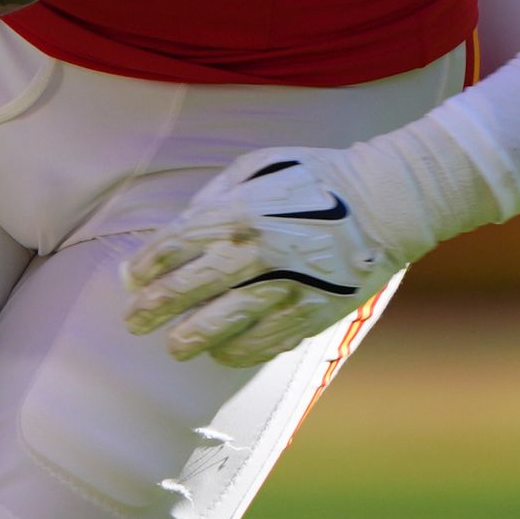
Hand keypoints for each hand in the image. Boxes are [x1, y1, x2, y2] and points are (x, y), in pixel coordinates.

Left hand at [122, 142, 431, 366]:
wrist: (387, 202)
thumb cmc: (319, 177)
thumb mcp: (262, 166)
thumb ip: (218, 195)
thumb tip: (183, 224)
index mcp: (240, 212)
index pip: (176, 244)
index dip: (147, 265)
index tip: (131, 278)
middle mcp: (256, 252)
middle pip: (188, 289)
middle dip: (152, 308)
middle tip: (134, 322)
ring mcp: (284, 286)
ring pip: (221, 325)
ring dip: (189, 340)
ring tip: (174, 346)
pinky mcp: (309, 314)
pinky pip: (262, 342)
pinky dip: (236, 352)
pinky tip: (222, 352)